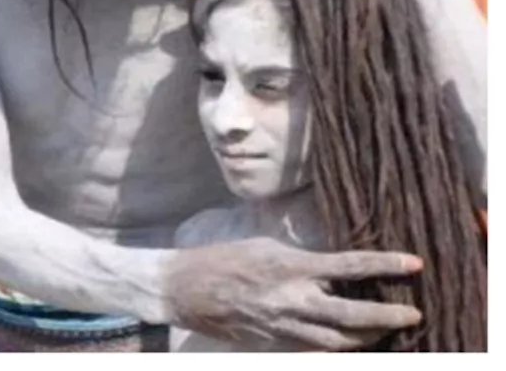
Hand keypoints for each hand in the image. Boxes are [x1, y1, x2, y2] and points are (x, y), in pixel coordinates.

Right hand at [163, 237, 422, 350]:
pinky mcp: (273, 343)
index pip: (349, 267)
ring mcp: (282, 327)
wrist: (183, 288)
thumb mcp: (266, 248)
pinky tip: (349, 342)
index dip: (385, 265)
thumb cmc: (223, 259)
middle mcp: (290, 300)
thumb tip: (335, 274)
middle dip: (387, 317)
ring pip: (338, 342)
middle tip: (412, 314)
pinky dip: (336, 346)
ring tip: (385, 330)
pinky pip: (314, 349)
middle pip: (352, 316)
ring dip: (367, 338)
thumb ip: (303, 262)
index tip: (414, 263)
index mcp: (290, 267)